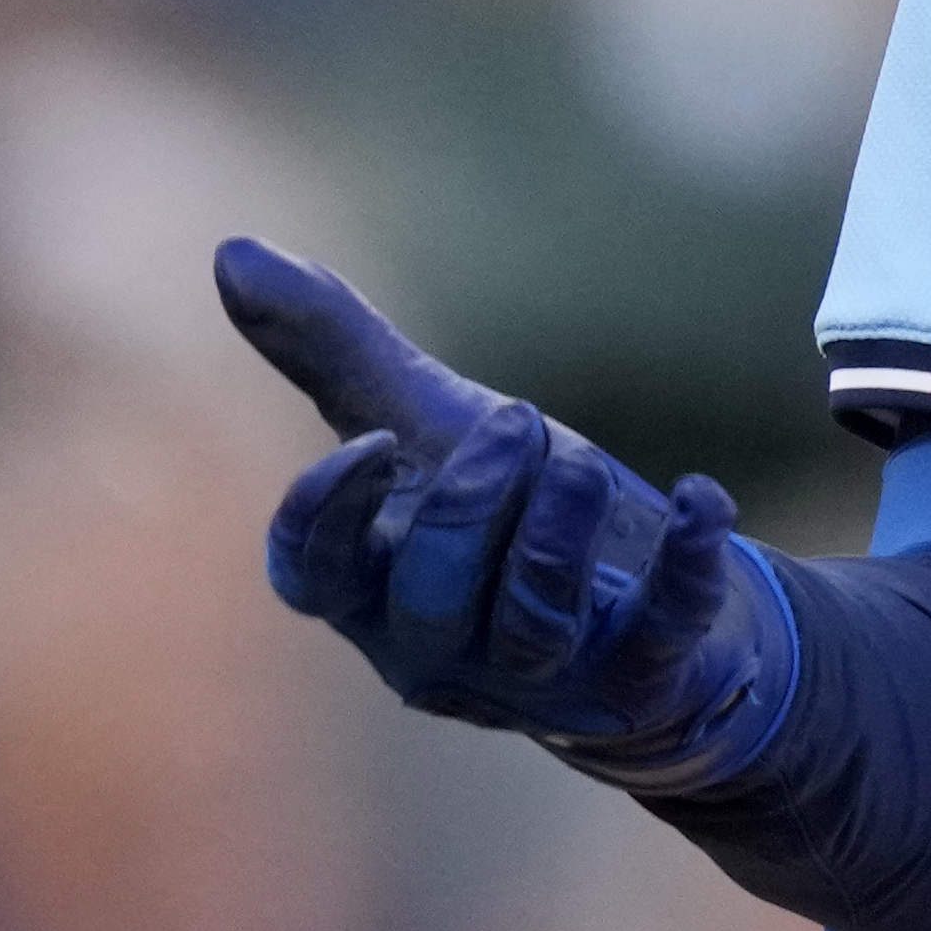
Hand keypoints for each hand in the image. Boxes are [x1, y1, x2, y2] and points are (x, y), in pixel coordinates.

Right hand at [213, 241, 796, 786]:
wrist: (649, 611)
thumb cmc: (511, 518)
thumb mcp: (426, 424)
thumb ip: (333, 352)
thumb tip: (229, 251)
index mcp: (372, 593)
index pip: (313, 580)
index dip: (329, 520)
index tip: (379, 443)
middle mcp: (443, 653)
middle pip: (429, 598)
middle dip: (468, 502)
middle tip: (519, 420)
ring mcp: (543, 678)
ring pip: (531, 626)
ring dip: (554, 532)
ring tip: (577, 459)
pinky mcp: (642, 679)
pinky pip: (661, 634)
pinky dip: (684, 563)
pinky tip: (700, 497)